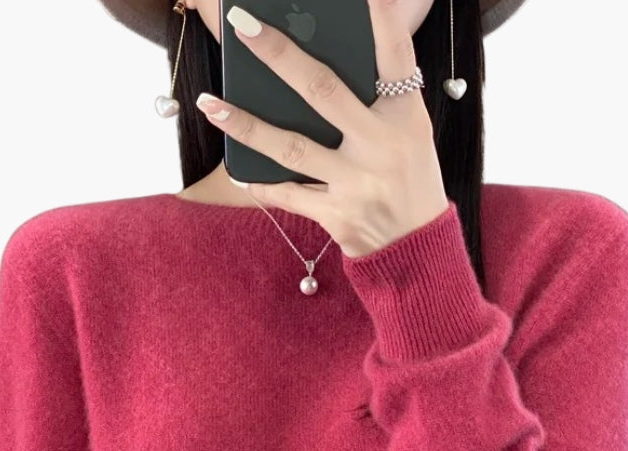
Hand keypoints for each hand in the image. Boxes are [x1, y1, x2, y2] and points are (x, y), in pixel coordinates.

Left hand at [196, 1, 450, 257]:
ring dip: (245, 124)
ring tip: (209, 103)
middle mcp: (381, 145)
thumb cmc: (408, 180)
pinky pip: (289, 194)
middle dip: (280, 55)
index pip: (394, 55)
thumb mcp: (409, 133)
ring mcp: (358, 182)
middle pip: (323, 90)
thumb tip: (315, 66)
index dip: (379, 17)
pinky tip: (237, 171)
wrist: (417, 251)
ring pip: (292, 146)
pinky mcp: (338, 215)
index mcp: (406, 116)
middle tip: (243, 25)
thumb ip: (377, 98)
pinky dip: (262, 182)